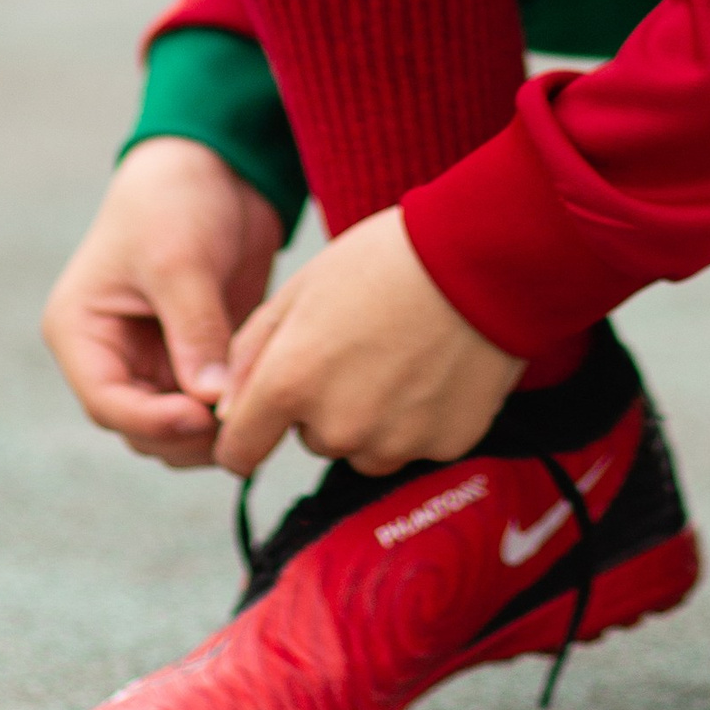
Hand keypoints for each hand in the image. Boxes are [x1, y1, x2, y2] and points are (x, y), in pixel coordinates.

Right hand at [42, 140, 283, 466]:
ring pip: (177, 428)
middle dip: (187, 433)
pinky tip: (266, 393)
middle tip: (241, 420)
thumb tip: (213, 403)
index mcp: (80, 332)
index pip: (106, 403)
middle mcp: (111, 355)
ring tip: (257, 409)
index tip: (204, 416)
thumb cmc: (175, 199)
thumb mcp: (179, 261)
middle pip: (142, 428)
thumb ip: (193, 332)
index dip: (153, 421)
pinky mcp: (195, 359)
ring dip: (213, 431)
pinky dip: (233, 410)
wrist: (216, 164)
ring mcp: (153, 360)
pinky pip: (209, 407)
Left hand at [213, 206, 519, 478]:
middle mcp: (337, 427)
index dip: (246, 433)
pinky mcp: (444, 445)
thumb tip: (227, 411)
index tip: (261, 416)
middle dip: (321, 406)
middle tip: (359, 345)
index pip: (239, 453)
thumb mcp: (299, 290)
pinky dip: (419, 416)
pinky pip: (414, 443)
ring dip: (371, 418)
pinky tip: (436, 366)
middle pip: (310, 440)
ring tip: (402, 354)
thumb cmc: (384, 260)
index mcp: (289, 384)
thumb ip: (250, 355)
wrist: (483, 256)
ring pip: (363, 448)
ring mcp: (394, 442)